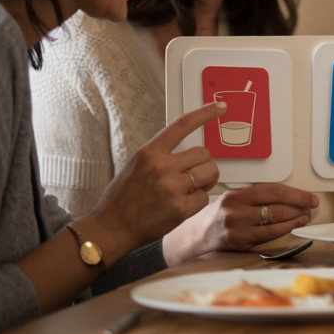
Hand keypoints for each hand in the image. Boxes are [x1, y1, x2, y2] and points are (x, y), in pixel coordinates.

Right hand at [88, 101, 225, 253]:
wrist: (113, 227)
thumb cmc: (123, 198)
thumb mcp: (136, 165)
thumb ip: (161, 154)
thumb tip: (187, 151)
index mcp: (150, 152)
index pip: (182, 124)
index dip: (205, 113)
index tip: (220, 106)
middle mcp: (161, 166)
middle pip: (204, 154)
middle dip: (202, 166)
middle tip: (189, 178)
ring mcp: (172, 187)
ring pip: (210, 173)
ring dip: (204, 182)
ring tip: (186, 191)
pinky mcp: (181, 208)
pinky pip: (205, 197)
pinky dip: (197, 202)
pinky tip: (181, 206)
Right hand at [164, 183, 317, 263]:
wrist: (195, 236)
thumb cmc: (217, 216)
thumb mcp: (233, 199)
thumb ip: (257, 197)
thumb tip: (289, 197)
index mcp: (236, 195)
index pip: (272, 191)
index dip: (295, 194)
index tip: (309, 197)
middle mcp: (236, 211)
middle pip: (276, 207)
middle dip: (299, 206)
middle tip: (311, 206)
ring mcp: (238, 228)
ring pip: (275, 222)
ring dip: (295, 219)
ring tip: (305, 217)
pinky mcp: (240, 243)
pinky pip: (268, 236)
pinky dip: (284, 230)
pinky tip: (293, 226)